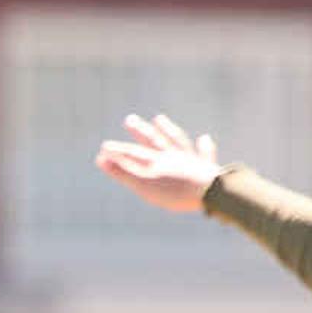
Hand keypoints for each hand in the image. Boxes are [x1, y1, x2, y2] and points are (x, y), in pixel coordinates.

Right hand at [93, 111, 224, 213]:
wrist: (210, 193)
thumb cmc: (176, 191)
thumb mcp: (144, 185)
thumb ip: (123, 172)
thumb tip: (101, 158)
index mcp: (156, 160)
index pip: (133, 153)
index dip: (117, 151)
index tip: (103, 149)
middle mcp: (173, 155)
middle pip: (154, 140)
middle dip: (140, 131)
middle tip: (129, 120)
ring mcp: (191, 160)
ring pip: (177, 141)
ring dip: (168, 130)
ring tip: (159, 119)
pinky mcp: (208, 169)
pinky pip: (205, 154)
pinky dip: (204, 147)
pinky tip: (204, 138)